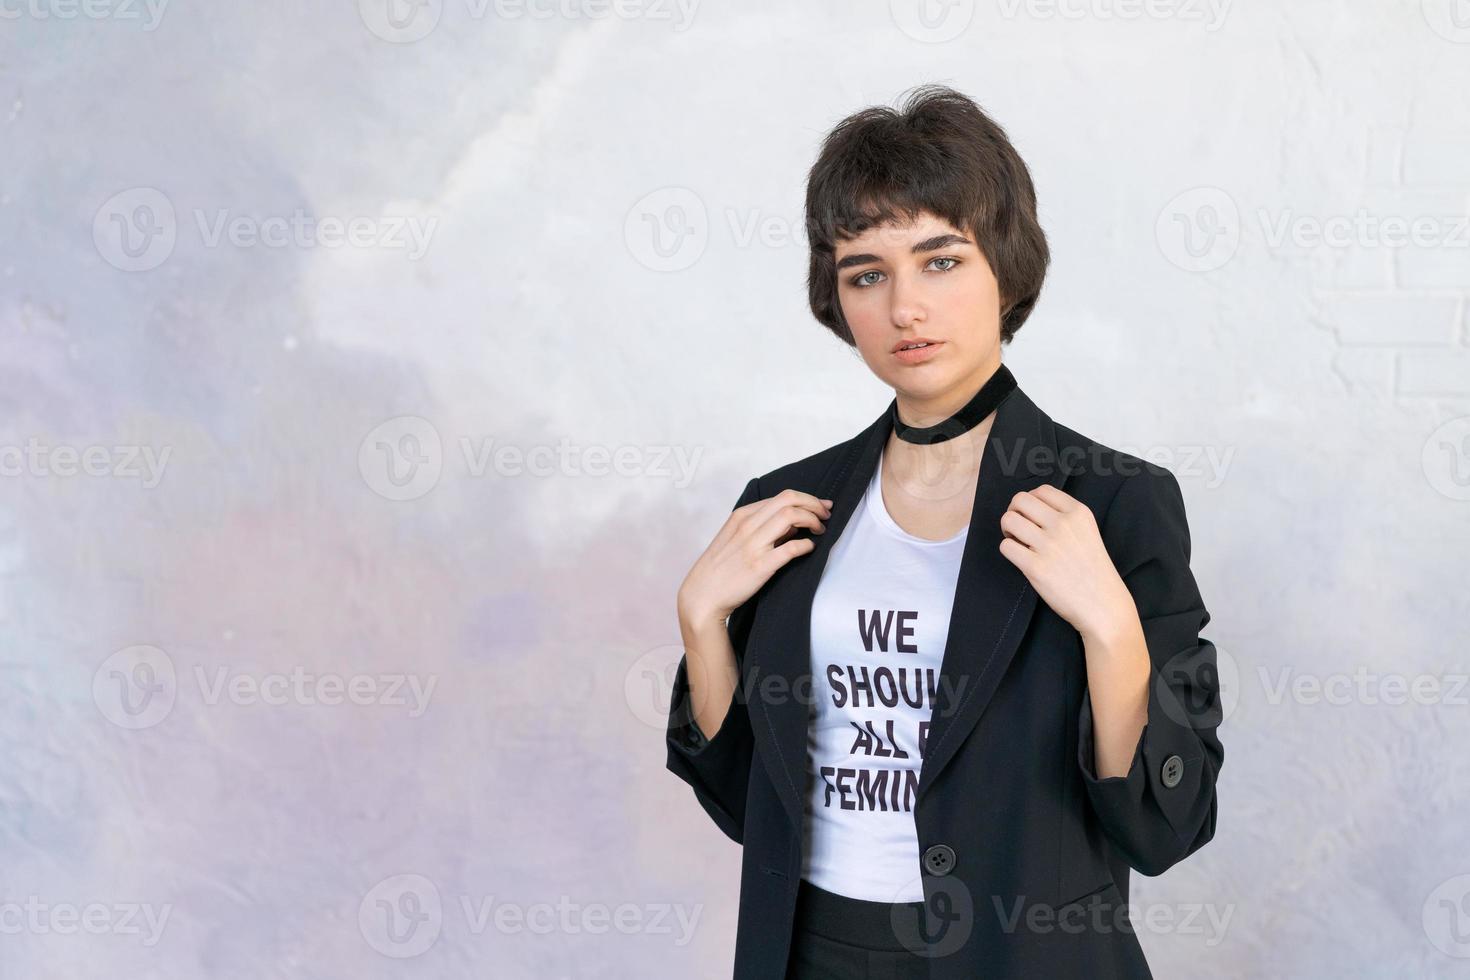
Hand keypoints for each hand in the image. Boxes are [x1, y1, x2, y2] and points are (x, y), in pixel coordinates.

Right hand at [677, 488, 832, 633]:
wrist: (702, 595)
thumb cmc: (720, 568)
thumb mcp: (735, 537)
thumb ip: (761, 526)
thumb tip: (793, 522)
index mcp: (742, 516)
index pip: (782, 496)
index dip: (807, 499)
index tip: (820, 507)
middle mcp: (748, 525)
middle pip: (789, 500)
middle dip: (814, 504)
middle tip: (826, 515)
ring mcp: (753, 545)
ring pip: (791, 516)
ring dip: (813, 520)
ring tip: (820, 530)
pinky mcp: (760, 566)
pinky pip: (790, 548)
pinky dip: (806, 545)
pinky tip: (809, 548)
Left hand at [996, 484, 1134, 641]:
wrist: (1103, 605)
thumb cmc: (1093, 570)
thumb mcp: (1088, 532)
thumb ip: (1065, 517)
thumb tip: (1030, 509)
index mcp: (1079, 513)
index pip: (1041, 490)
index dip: (1031, 502)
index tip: (1032, 516)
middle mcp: (1063, 524)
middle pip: (1020, 499)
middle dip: (1014, 512)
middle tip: (1019, 529)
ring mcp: (1049, 545)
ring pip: (1009, 519)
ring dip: (1008, 530)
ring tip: (1018, 542)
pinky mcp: (1036, 567)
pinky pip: (1005, 546)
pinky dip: (1009, 551)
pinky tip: (1021, 558)